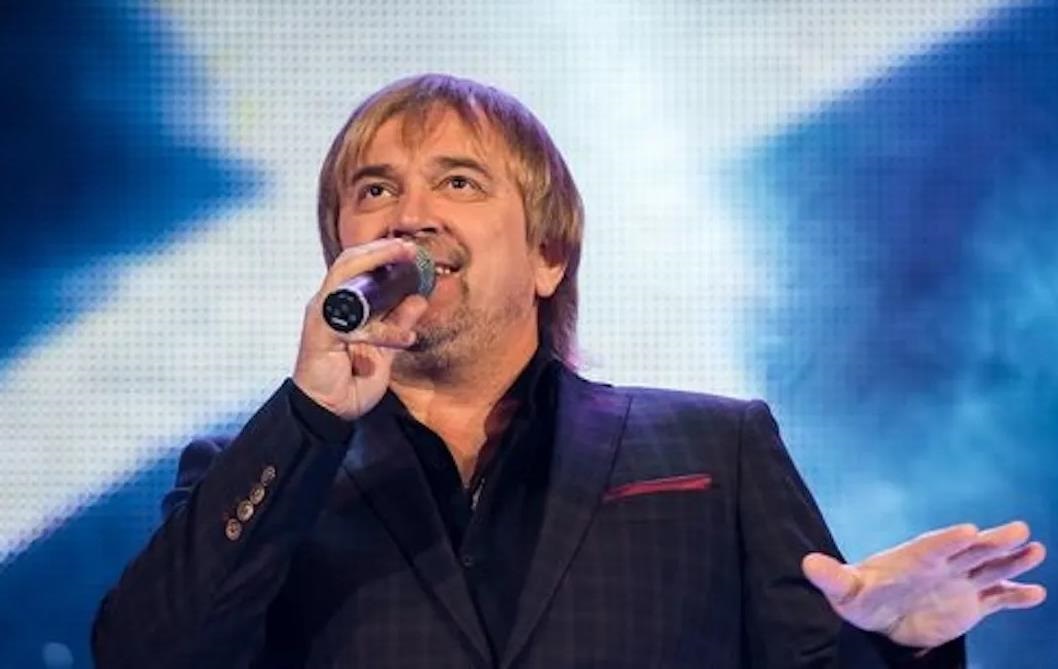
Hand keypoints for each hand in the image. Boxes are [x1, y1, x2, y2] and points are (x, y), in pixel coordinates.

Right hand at [293, 238, 427, 419]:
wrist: (326, 413)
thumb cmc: (349, 382)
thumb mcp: (384, 350)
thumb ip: (397, 324)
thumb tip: (419, 299)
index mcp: (342, 306)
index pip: (357, 267)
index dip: (382, 253)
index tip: (410, 248)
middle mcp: (329, 305)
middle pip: (349, 262)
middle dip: (380, 249)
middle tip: (409, 247)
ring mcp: (322, 316)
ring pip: (344, 276)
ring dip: (375, 263)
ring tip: (404, 259)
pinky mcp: (320, 335)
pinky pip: (354, 323)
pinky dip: (382, 329)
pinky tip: (405, 337)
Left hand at [802, 521, 1046, 648]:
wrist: (879, 616)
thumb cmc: (860, 597)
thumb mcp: (843, 590)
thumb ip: (831, 577)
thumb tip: (807, 564)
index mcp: (912, 558)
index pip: (933, 545)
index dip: (949, 539)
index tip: (968, 531)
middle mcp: (941, 565)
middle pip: (969, 550)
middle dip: (993, 541)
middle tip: (1018, 530)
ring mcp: (958, 582)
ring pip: (989, 568)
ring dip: (1012, 560)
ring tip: (1035, 550)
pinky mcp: (970, 604)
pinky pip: (997, 599)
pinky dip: (1016, 597)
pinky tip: (1037, 594)